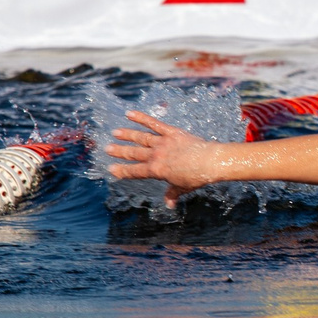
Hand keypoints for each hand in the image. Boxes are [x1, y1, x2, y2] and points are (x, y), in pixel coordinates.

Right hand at [104, 110, 221, 206]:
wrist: (210, 162)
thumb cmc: (197, 177)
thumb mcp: (183, 188)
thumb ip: (172, 194)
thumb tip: (169, 204)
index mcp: (156, 171)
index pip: (134, 171)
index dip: (122, 171)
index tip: (111, 169)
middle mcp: (156, 156)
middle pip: (133, 153)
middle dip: (119, 152)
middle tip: (107, 149)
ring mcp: (163, 143)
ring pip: (140, 138)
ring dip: (126, 135)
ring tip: (115, 133)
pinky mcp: (171, 132)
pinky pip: (154, 124)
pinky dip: (142, 118)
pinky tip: (130, 113)